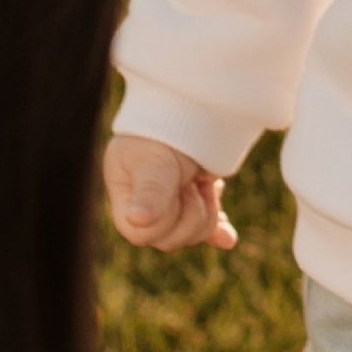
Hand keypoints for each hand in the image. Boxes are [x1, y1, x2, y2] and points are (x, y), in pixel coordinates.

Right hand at [105, 134, 235, 251]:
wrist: (190, 111)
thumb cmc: (163, 133)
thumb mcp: (155, 161)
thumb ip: (150, 191)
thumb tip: (137, 220)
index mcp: (125, 200)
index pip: (141, 234)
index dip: (165, 216)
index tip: (177, 185)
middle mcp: (145, 212)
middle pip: (170, 240)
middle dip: (190, 211)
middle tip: (191, 179)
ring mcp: (172, 213)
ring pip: (193, 236)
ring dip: (206, 208)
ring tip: (202, 180)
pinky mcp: (195, 210)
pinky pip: (208, 234)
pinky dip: (219, 232)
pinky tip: (226, 237)